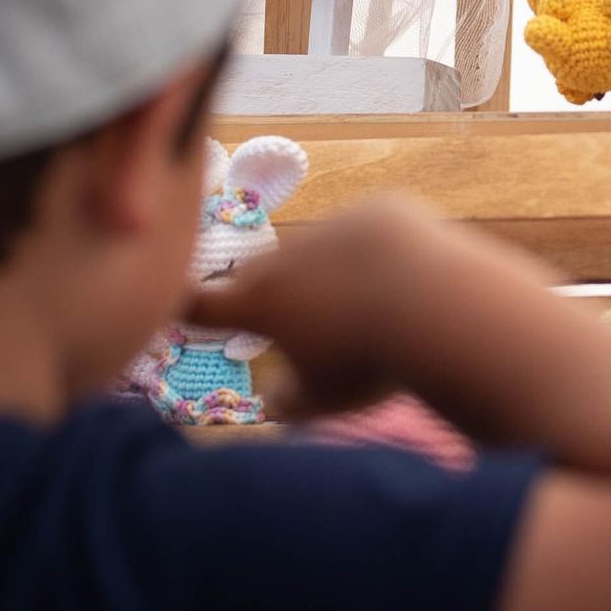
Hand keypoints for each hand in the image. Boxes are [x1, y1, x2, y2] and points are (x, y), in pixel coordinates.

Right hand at [184, 198, 547, 418]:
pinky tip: (411, 283)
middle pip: (266, 274)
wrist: (437, 304)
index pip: (203, 304)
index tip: (173, 301)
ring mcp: (333, 224)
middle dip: (278, 297)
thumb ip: (287, 402)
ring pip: (322, 252)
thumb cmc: (371, 362)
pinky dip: (380, 255)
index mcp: (260, 302)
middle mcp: (286, 255)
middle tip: (308, 325)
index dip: (187, 307)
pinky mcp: (379, 209)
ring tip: (380, 311)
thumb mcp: (323, 400)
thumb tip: (274, 398)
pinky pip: (370, 234)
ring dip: (336, 275)